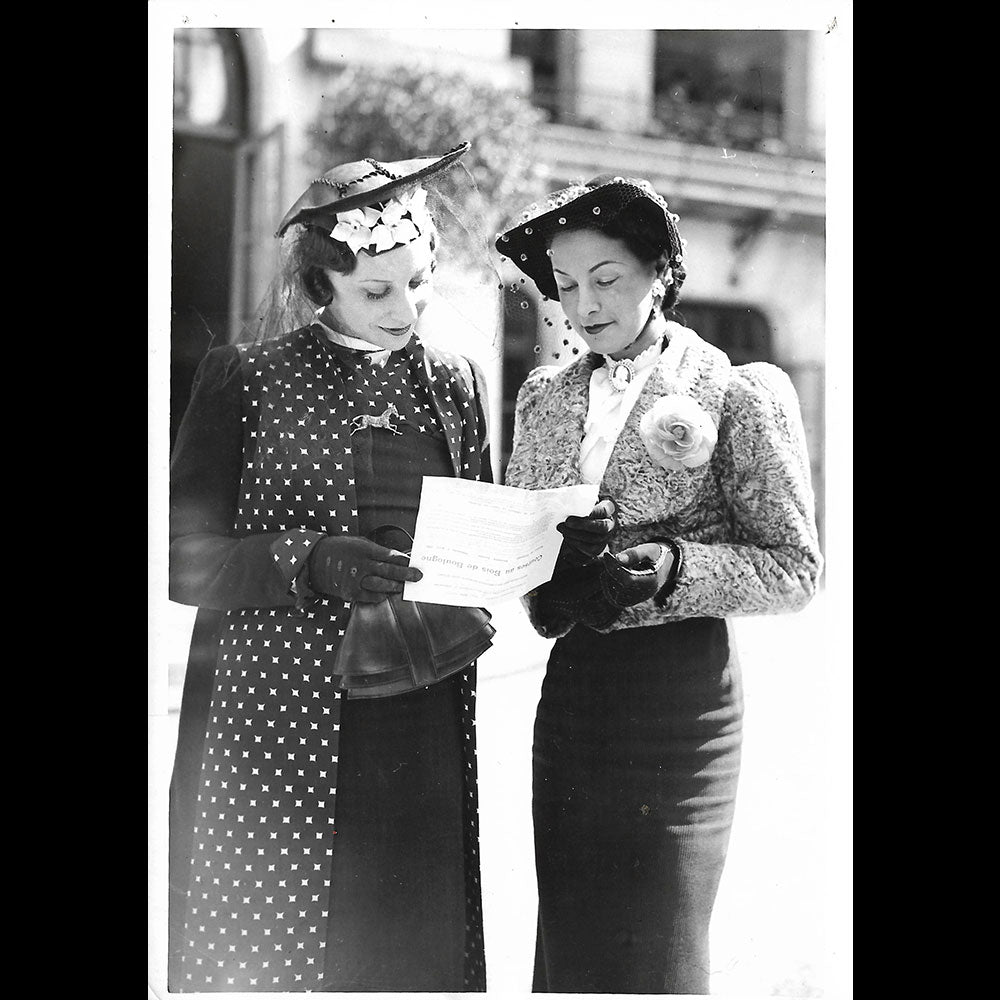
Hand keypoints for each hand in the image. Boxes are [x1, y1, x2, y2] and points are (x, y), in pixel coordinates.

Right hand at [307, 536, 421, 602]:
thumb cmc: (341, 549)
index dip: (404, 560)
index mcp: (364, 549)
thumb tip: (397, 558)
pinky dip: (381, 596)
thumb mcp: (359, 542)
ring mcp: (355, 580)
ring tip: (404, 586)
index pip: (389, 555)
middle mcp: (361, 565)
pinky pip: (370, 597)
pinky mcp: (350, 592)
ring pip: (381, 586)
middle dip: (406, 574)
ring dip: (395, 587)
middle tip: (418, 576)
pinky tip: (388, 593)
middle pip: (389, 571)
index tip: (413, 562)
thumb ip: (377, 551)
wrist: (315, 561)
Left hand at [556, 498, 617, 564]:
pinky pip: (590, 549)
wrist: (589, 518)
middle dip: (582, 525)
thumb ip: (583, 498)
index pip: (605, 510)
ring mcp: (607, 537)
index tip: (579, 509)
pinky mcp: (600, 547)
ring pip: (594, 539)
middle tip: (567, 521)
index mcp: (610, 507)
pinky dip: (576, 544)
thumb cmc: (586, 504)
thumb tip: (568, 499)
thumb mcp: (587, 497)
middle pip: (602, 527)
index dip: (593, 511)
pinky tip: (567, 536)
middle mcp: (612, 523)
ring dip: (575, 535)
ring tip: (562, 528)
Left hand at [599, 542, 674, 607]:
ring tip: (612, 565)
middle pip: (620, 587)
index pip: (628, 579)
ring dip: (608, 579)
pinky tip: (609, 574)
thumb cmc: (655, 556)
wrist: (663, 567)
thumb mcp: (648, 550)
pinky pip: (614, 598)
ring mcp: (637, 600)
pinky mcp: (630, 601)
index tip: (607, 555)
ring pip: (614, 594)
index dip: (615, 567)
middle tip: (609, 558)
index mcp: (651, 582)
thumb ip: (634, 554)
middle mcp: (644, 594)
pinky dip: (609, 587)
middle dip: (611, 572)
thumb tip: (617, 558)